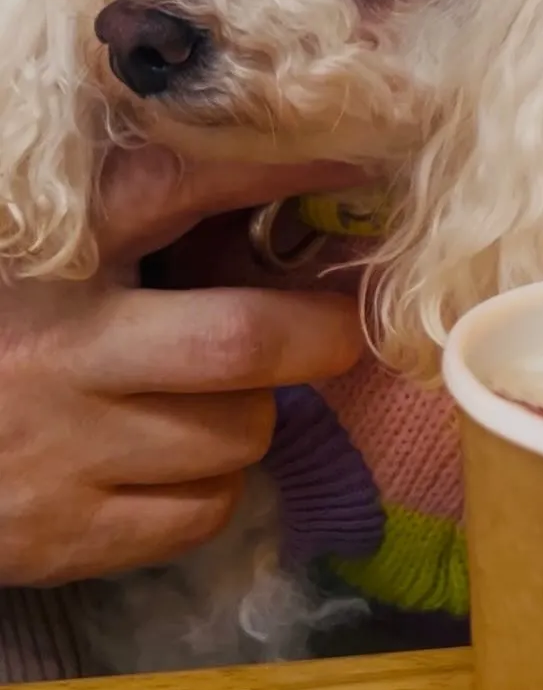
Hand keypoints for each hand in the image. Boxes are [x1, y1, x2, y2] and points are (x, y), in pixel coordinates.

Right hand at [0, 148, 365, 586]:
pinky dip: (213, 485)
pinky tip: (167, 461)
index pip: (175, 188)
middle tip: (338, 325)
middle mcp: (61, 349)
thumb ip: (132, 226)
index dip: (271, 169)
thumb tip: (269, 193)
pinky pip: (205, 509)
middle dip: (318, 333)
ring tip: (209, 399)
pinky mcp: (71, 533)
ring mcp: (65, 449)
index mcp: (52, 256)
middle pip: (241, 342)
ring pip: (240, 434)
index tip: (355, 156)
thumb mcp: (40, 260)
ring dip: (253, 414)